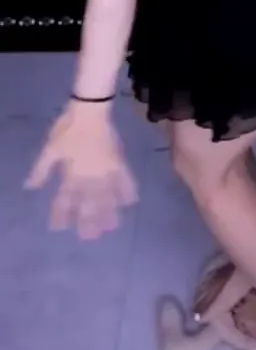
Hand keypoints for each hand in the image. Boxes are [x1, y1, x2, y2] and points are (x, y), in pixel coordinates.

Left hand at [23, 102, 138, 240]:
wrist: (91, 112)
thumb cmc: (67, 129)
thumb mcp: (50, 149)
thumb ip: (42, 170)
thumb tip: (30, 188)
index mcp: (72, 173)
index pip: (66, 198)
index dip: (61, 213)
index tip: (58, 228)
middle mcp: (90, 175)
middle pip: (90, 202)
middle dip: (89, 220)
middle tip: (90, 237)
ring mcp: (107, 170)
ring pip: (108, 195)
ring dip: (109, 211)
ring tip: (111, 227)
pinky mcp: (119, 162)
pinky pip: (125, 180)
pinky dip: (128, 191)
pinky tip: (131, 202)